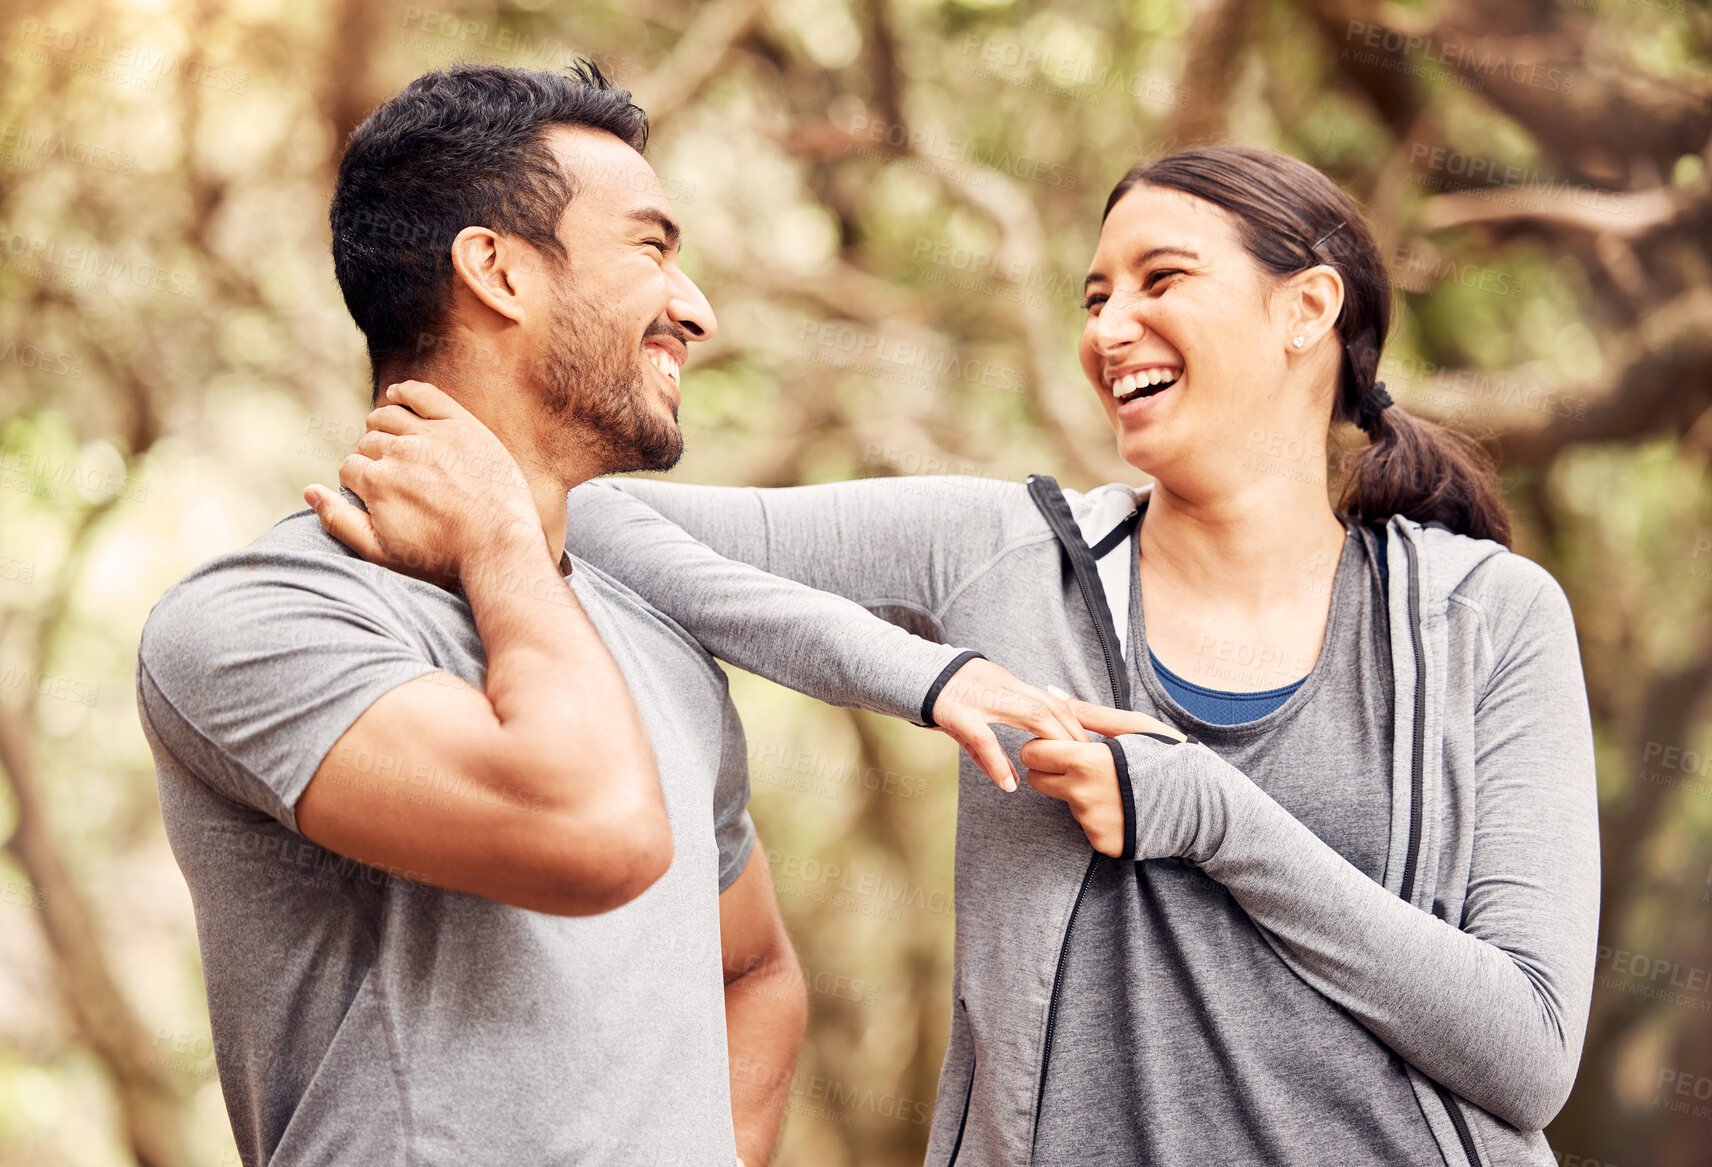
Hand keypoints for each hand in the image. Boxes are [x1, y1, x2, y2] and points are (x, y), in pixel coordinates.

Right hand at [305, 381, 540, 583]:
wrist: (500, 547)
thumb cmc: (442, 558)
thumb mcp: (382, 553)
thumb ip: (340, 521)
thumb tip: (309, 490)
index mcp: (377, 481)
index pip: (350, 469)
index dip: (359, 484)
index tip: (375, 497)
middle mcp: (400, 452)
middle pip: (369, 443)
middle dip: (373, 459)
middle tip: (394, 480)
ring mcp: (432, 435)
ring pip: (389, 416)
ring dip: (382, 427)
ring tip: (392, 444)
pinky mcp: (462, 426)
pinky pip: (425, 394)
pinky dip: (406, 392)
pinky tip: (398, 396)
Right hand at [930, 659, 1088, 790]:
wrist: (908, 674)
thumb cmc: (942, 697)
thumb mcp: (972, 716)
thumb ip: (990, 747)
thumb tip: (1010, 779)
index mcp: (1005, 684)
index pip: (1051, 699)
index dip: (1074, 721)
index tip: (1090, 744)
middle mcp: (998, 687)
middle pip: (1049, 705)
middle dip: (1072, 731)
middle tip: (1088, 757)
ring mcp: (979, 699)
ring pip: (1030, 713)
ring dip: (1051, 741)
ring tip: (1062, 765)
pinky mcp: (956, 713)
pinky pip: (983, 738)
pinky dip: (997, 762)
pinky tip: (1008, 783)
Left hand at [1019, 687, 1185, 857]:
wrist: (1206, 806)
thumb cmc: (1170, 758)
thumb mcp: (1133, 726)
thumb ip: (1088, 712)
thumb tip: (1052, 693)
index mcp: (1086, 762)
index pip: (1033, 754)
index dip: (1044, 746)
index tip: (1062, 744)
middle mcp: (1082, 797)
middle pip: (1038, 781)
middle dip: (1051, 769)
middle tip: (1081, 763)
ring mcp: (1091, 824)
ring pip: (1066, 802)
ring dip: (1081, 792)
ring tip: (1117, 785)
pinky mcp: (1102, 844)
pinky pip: (1086, 824)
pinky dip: (1099, 815)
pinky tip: (1125, 805)